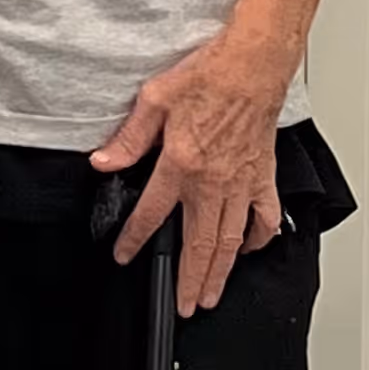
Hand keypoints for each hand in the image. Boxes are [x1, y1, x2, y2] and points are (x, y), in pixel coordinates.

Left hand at [91, 30, 292, 314]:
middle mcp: (213, 182)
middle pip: (199, 243)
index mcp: (181, 164)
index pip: (152, 213)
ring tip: (212, 293)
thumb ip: (129, 138)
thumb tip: (104, 162)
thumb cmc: (208, 75)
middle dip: (190, 279)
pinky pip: (264, 217)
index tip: (125, 256)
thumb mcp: (154, 100)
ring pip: (230, 240)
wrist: (252, 64)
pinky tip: (250, 249)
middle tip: (186, 305)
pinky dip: (258, 238)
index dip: (135, 238)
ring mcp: (241, 183)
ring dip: (220, 271)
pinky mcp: (262, 176)